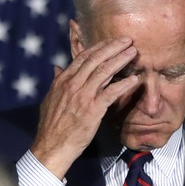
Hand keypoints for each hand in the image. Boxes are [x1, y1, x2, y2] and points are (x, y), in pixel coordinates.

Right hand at [31, 37, 138, 178]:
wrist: (52, 146)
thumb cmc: (52, 125)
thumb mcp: (50, 99)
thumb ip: (56, 82)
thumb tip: (57, 68)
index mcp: (63, 80)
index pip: (83, 57)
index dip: (99, 47)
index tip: (111, 41)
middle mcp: (73, 84)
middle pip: (96, 59)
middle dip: (113, 47)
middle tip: (127, 40)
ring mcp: (84, 96)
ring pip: (104, 71)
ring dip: (121, 59)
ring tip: (133, 52)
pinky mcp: (93, 109)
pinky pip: (112, 93)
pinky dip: (124, 84)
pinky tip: (135, 79)